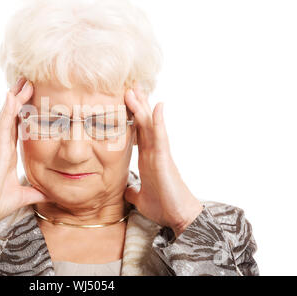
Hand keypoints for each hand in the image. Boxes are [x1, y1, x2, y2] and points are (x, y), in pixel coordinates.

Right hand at [0, 77, 49, 226]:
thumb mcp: (23, 195)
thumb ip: (36, 192)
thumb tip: (51, 194)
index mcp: (7, 154)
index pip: (18, 127)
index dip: (24, 112)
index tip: (32, 97)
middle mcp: (2, 147)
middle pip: (13, 117)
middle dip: (20, 99)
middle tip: (28, 81)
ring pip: (7, 117)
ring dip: (15, 99)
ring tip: (23, 82)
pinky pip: (2, 127)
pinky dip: (7, 112)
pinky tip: (11, 97)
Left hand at [124, 83, 202, 236]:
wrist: (179, 218)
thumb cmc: (164, 206)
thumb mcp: (140, 198)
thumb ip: (133, 191)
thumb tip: (126, 190)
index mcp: (147, 158)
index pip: (138, 132)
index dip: (132, 116)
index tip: (124, 100)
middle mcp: (153, 152)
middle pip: (144, 123)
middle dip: (137, 104)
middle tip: (130, 85)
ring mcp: (160, 153)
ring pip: (150, 125)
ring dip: (143, 107)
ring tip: (135, 89)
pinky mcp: (165, 160)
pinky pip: (161, 137)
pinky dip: (159, 122)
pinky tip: (157, 107)